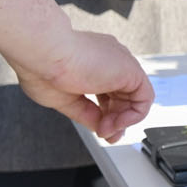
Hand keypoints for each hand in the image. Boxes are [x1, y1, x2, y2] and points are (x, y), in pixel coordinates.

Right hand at [14, 30, 154, 141]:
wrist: (42, 52)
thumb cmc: (41, 68)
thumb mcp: (66, 99)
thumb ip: (87, 113)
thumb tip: (101, 128)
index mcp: (91, 64)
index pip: (108, 93)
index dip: (107, 114)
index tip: (101, 130)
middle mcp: (108, 62)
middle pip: (123, 98)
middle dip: (116, 121)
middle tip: (104, 134)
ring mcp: (120, 65)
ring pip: (135, 98)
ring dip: (121, 120)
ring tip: (105, 129)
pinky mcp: (130, 70)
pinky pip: (145, 97)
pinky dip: (134, 116)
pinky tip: (117, 123)